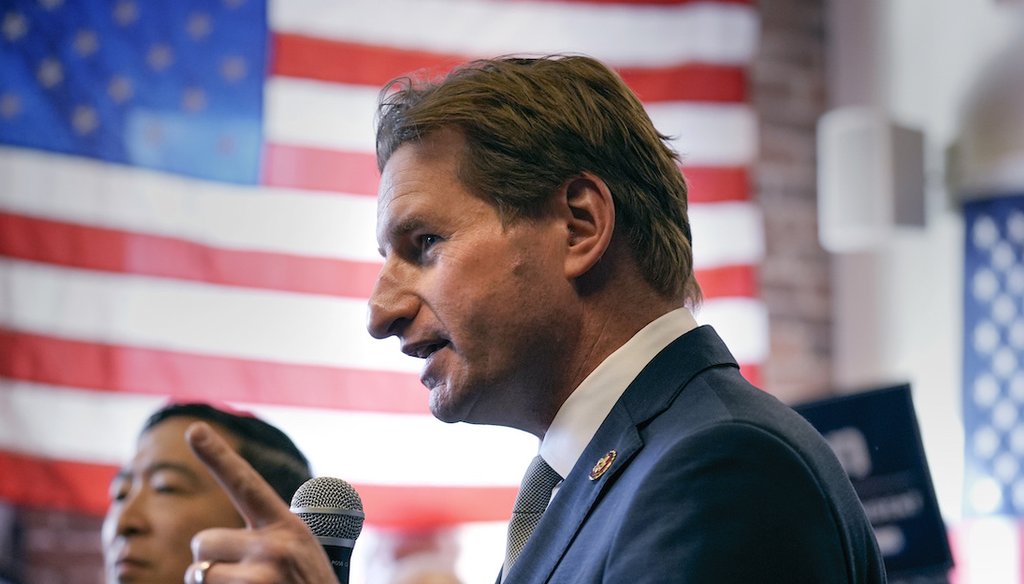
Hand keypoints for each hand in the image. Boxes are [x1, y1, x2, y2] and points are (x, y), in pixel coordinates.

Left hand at [184, 421, 336, 582]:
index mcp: (288, 527)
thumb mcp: (296, 556)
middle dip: (211, 563)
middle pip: (202, 543)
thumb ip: (261, 542)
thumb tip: (202, 551)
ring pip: (197, 576)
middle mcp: (275, 547)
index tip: (194, 428)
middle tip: (246, 579)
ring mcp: (262, 578)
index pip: (246, 483)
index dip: (217, 455)